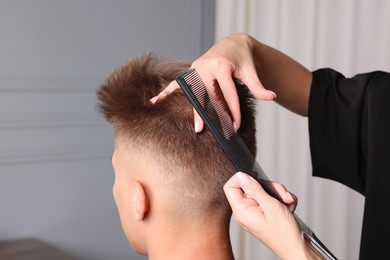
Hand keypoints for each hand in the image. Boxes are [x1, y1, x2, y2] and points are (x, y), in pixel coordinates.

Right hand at [150, 33, 275, 132]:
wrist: (233, 44)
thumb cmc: (242, 58)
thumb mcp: (251, 70)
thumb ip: (258, 86)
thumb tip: (271, 97)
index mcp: (221, 65)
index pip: (227, 93)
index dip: (232, 111)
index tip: (235, 127)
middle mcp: (205, 66)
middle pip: (209, 96)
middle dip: (212, 115)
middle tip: (214, 132)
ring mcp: (196, 69)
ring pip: (195, 94)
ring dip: (194, 110)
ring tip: (198, 128)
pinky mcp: (191, 72)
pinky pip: (177, 84)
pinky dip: (165, 93)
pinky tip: (154, 101)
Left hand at [224, 172, 322, 259]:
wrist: (297, 248)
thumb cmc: (284, 234)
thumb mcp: (271, 206)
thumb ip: (255, 189)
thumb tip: (241, 176)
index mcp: (242, 211)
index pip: (230, 187)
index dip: (241, 178)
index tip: (256, 177)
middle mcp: (246, 211)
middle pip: (251, 187)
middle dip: (270, 187)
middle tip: (281, 194)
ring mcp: (256, 212)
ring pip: (264, 191)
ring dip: (279, 194)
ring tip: (287, 203)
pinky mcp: (265, 212)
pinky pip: (271, 198)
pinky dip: (282, 201)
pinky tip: (289, 208)